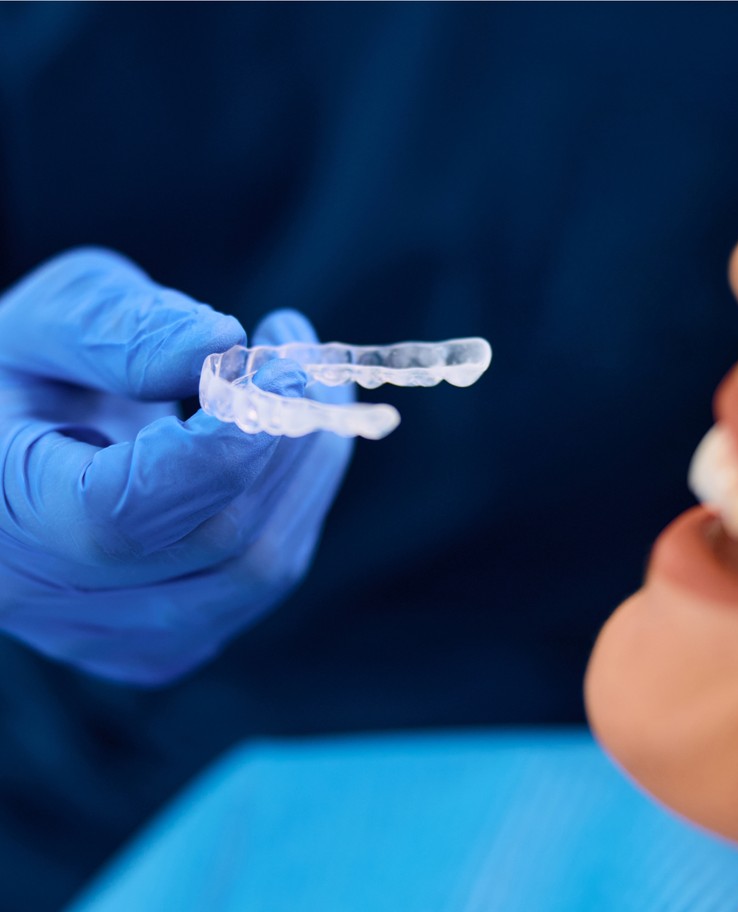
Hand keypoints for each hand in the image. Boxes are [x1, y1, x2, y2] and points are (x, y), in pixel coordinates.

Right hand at [0, 248, 352, 683]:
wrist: (9, 447)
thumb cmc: (19, 375)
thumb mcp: (46, 323)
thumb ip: (121, 330)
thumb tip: (223, 342)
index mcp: (2, 516)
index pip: (130, 510)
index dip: (227, 441)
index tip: (283, 369)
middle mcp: (49, 603)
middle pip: (217, 540)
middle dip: (288, 438)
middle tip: (304, 357)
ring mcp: (110, 637)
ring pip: (256, 574)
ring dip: (306, 474)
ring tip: (305, 392)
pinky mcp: (157, 644)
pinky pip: (255, 586)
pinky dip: (290, 510)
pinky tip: (278, 450)